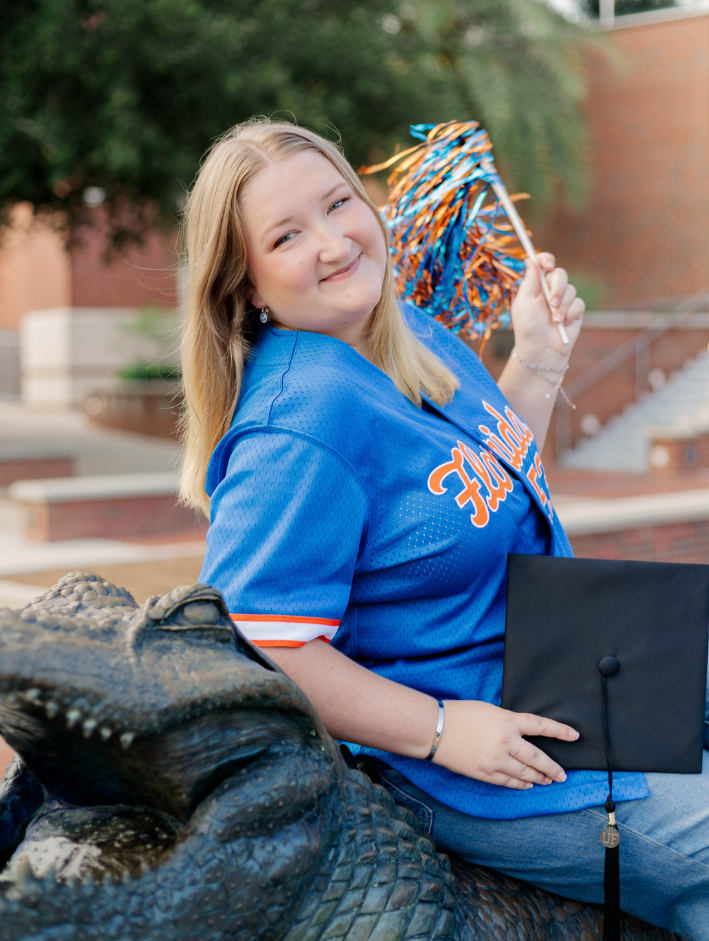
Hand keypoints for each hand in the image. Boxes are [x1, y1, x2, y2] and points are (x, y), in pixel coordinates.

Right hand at [432, 700, 578, 789]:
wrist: (435, 729)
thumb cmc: (459, 714)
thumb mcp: (489, 710)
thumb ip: (507, 721)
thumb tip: (519, 734)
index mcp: (507, 720)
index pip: (541, 726)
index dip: (560, 731)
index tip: (575, 736)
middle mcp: (506, 741)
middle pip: (537, 758)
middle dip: (553, 768)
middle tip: (563, 775)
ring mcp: (496, 760)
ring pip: (525, 774)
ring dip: (539, 778)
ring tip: (548, 781)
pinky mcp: (485, 773)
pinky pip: (508, 782)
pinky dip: (520, 784)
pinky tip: (527, 785)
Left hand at [510, 253, 584, 365]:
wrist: (542, 350)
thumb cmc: (528, 327)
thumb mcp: (524, 302)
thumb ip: (529, 280)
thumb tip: (530, 259)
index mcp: (536, 286)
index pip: (543, 264)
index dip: (547, 260)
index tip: (548, 266)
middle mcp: (550, 290)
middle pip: (560, 274)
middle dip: (557, 287)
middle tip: (551, 303)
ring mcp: (563, 300)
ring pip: (570, 289)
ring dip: (562, 306)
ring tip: (554, 320)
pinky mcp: (575, 311)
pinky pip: (578, 303)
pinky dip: (570, 313)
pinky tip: (563, 324)